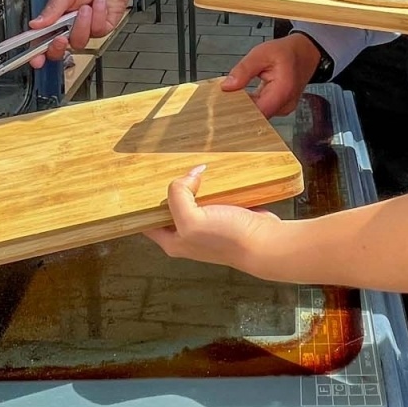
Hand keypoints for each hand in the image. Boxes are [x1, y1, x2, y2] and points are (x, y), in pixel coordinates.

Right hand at [28, 0, 136, 65]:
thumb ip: (52, 8)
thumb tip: (35, 24)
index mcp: (54, 19)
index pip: (41, 41)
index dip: (36, 54)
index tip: (35, 59)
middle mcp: (67, 28)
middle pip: (58, 51)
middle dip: (58, 47)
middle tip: (60, 38)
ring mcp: (84, 31)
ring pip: (78, 42)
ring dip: (82, 24)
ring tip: (86, 7)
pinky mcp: (100, 31)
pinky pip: (96, 31)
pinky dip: (98, 15)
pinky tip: (99, 3)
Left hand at [144, 165, 285, 274]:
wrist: (265, 242)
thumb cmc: (228, 238)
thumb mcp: (192, 220)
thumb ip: (178, 196)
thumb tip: (188, 177)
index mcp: (173, 241)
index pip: (147, 220)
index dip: (143, 202)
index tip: (142, 181)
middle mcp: (187, 234)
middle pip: (170, 205)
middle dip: (170, 187)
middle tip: (167, 166)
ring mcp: (206, 223)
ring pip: (192, 197)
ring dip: (192, 182)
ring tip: (189, 164)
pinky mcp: (224, 213)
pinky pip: (211, 194)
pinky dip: (211, 183)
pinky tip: (210, 170)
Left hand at [220, 34, 319, 117]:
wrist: (304, 53)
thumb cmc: (285, 52)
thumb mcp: (262, 53)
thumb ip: (244, 70)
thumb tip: (227, 87)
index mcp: (283, 91)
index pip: (257, 113)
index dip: (238, 112)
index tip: (223, 107)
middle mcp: (285, 105)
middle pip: (257, 116)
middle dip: (238, 110)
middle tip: (221, 102)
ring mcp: (283, 108)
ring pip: (259, 115)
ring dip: (244, 107)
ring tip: (229, 97)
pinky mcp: (280, 108)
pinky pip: (262, 111)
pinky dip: (251, 105)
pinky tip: (240, 98)